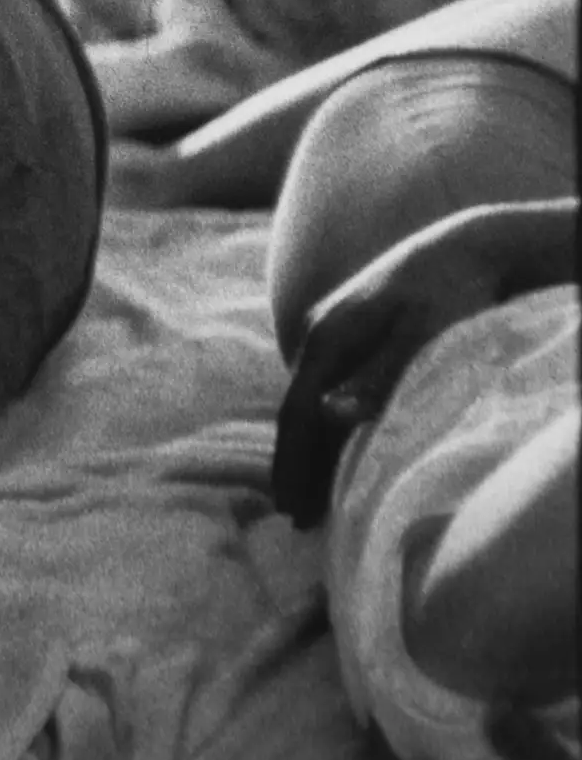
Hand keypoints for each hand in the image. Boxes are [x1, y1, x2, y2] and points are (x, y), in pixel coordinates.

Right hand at [272, 207, 521, 525]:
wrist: (466, 245)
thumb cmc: (450, 291)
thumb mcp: (418, 335)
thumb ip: (376, 377)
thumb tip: (327, 415)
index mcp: (326, 339)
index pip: (298, 415)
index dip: (294, 464)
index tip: (295, 509)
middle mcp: (318, 335)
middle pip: (295, 410)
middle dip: (293, 463)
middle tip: (293, 513)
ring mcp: (330, 332)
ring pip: (308, 400)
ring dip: (306, 446)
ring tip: (308, 489)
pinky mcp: (348, 333)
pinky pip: (324, 388)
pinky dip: (323, 423)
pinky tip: (332, 441)